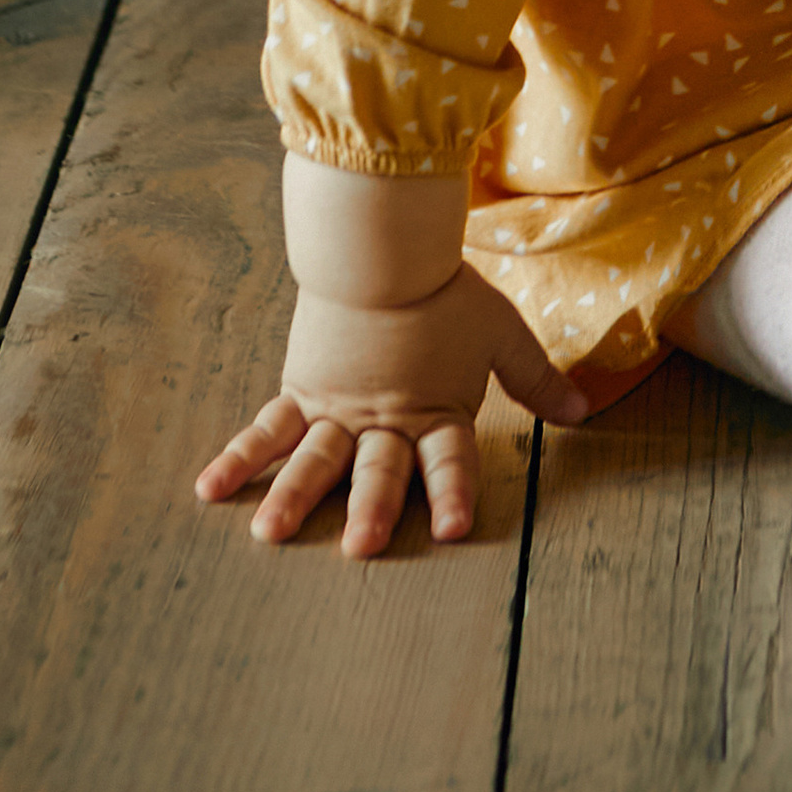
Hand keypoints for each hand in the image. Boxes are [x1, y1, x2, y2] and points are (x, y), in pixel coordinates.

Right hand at [195, 259, 588, 553]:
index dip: (452, 491)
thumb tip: (583, 412)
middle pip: (378, 465)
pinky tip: (209, 489)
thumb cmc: (443, 291)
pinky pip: (267, 429)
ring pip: (314, 455)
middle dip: (371, 507)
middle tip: (359, 547)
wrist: (380, 244)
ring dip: (292, 494)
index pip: (449, 457)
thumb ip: (536, 379)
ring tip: (268, 533)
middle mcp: (384, 417)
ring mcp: (337, 407)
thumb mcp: (501, 333)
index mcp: (436, 407)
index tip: (452, 530)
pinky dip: (238, 458)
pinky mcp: (302, 390)